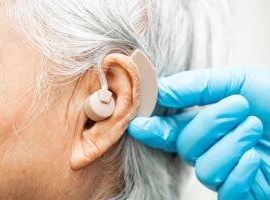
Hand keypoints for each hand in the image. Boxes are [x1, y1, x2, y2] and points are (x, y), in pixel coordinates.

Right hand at [128, 68, 269, 198]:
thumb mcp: (238, 82)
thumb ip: (196, 86)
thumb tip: (160, 91)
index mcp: (209, 124)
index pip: (172, 128)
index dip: (154, 126)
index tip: (140, 122)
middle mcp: (213, 148)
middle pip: (185, 146)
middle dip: (208, 125)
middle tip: (238, 107)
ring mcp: (228, 172)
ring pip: (203, 168)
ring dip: (229, 145)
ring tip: (254, 127)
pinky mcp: (242, 192)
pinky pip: (225, 190)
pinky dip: (238, 171)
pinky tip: (254, 157)